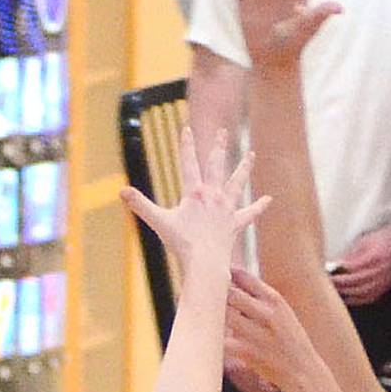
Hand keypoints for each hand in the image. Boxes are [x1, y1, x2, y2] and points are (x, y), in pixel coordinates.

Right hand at [121, 125, 269, 274]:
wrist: (205, 263)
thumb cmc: (182, 245)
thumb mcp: (158, 222)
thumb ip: (140, 205)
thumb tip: (121, 192)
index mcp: (195, 193)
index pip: (189, 163)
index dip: (187, 145)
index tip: (187, 128)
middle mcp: (213, 196)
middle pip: (217, 166)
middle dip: (219, 147)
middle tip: (223, 132)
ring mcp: (226, 209)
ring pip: (237, 183)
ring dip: (244, 168)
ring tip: (251, 155)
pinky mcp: (235, 224)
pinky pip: (249, 213)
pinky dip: (258, 207)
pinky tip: (268, 200)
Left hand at [225, 266, 317, 391]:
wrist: (302, 371)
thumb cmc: (289, 340)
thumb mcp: (282, 312)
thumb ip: (260, 297)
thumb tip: (232, 279)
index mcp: (275, 300)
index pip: (244, 277)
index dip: (227, 276)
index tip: (217, 278)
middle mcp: (266, 314)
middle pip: (230, 294)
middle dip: (218, 296)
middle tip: (209, 300)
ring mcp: (257, 333)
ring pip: (224, 315)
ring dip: (216, 316)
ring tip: (213, 319)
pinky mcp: (247, 352)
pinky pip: (223, 340)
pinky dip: (217, 338)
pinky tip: (216, 339)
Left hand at [330, 217, 390, 307]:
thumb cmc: (386, 238)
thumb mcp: (366, 240)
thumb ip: (352, 254)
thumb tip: (337, 264)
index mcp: (375, 256)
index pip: (353, 267)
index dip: (339, 271)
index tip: (328, 270)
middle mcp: (380, 269)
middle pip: (356, 281)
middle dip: (340, 283)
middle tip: (328, 282)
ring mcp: (384, 279)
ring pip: (361, 292)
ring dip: (346, 293)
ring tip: (335, 290)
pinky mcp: (385, 285)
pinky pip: (369, 297)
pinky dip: (357, 300)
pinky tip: (348, 298)